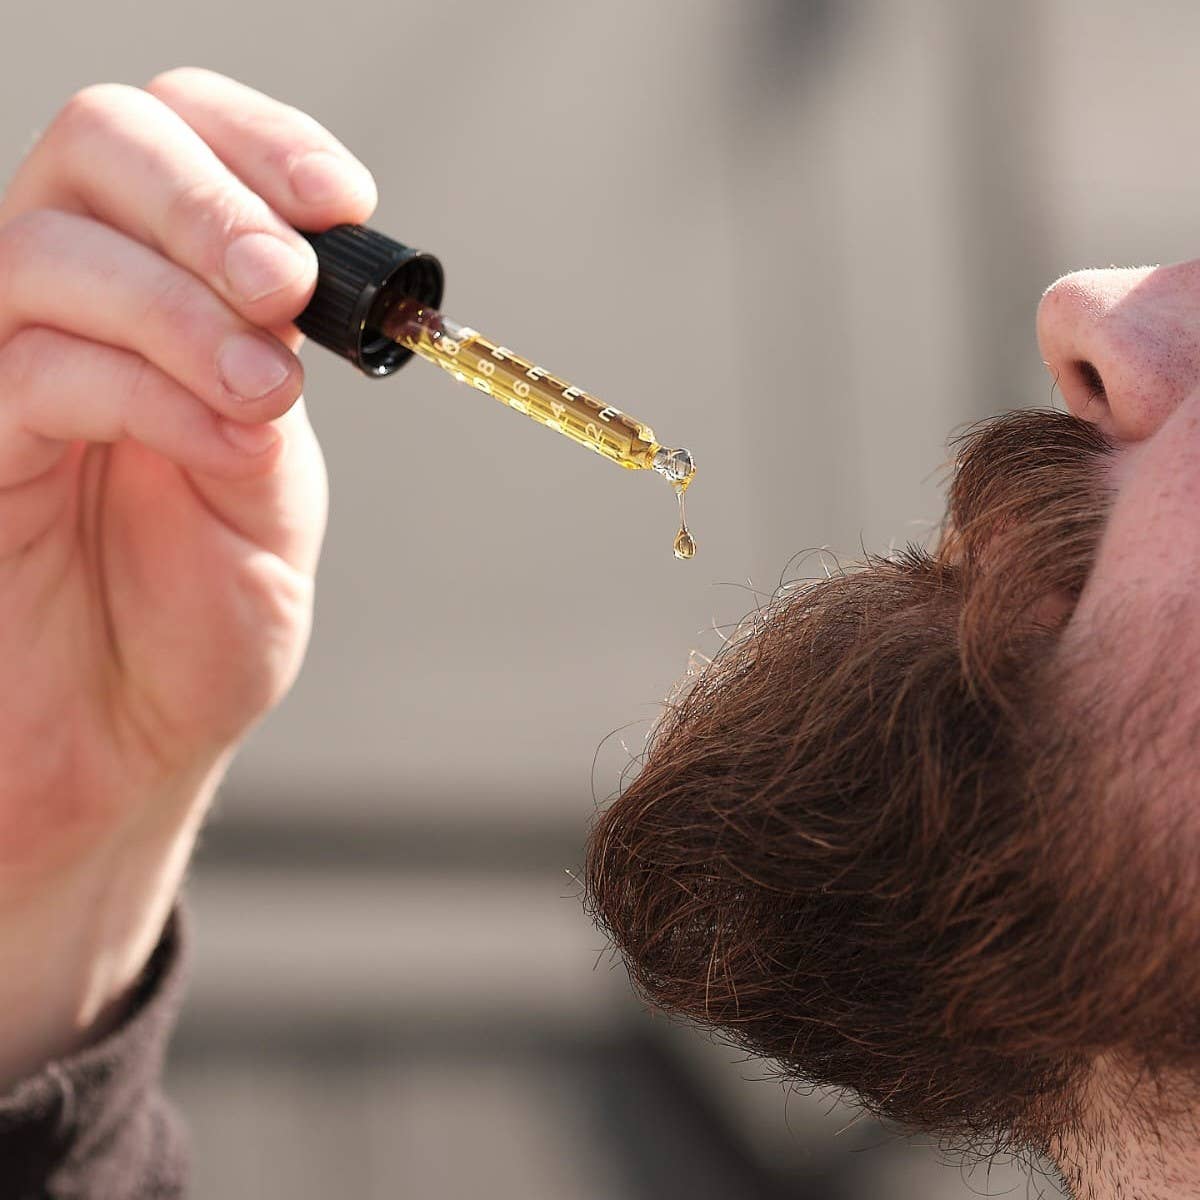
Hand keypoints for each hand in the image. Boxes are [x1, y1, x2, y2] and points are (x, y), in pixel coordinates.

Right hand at [0, 68, 374, 1082]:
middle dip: (213, 203)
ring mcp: (9, 365)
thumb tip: (277, 306)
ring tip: (267, 390)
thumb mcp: (273, 486)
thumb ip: (268, 389)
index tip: (337, 200)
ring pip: (58, 247)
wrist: (138, 734)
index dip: (259, 143)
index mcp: (165, 296)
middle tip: (286, 284)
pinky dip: (148, 385)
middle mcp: (75, 304)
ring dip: (186, 307)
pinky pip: (38, 364)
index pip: (182, 135)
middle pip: (105, 144)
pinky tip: (220, 435)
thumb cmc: (203, 616)